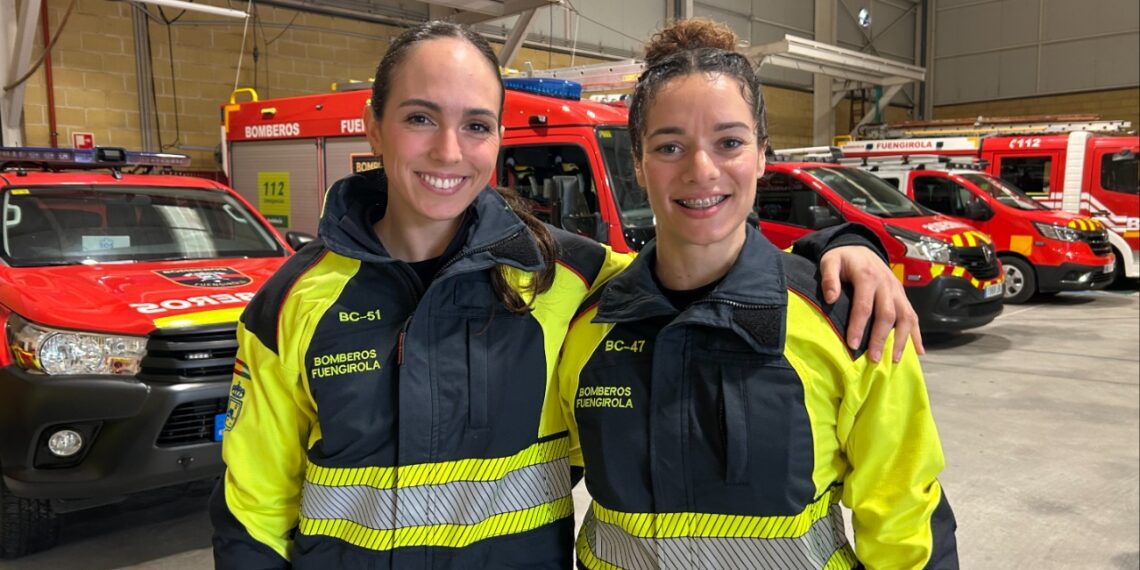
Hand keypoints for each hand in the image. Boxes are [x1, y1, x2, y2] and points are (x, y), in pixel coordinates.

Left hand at [819, 246, 923, 362]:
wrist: (861, 247)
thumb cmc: (844, 259)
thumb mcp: (830, 261)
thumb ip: (829, 278)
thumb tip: (830, 299)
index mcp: (867, 276)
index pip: (864, 305)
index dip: (858, 326)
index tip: (853, 345)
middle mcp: (886, 285)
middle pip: (887, 314)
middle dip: (881, 339)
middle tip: (874, 359)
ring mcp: (897, 291)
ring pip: (905, 317)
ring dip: (902, 339)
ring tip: (895, 360)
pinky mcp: (903, 296)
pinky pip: (914, 316)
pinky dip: (917, 334)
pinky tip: (918, 351)